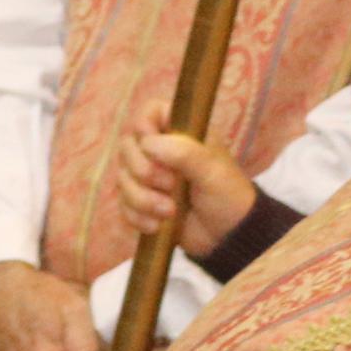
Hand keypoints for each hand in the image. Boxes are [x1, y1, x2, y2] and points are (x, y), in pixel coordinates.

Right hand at [114, 100, 253, 257]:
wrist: (228, 237)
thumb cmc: (228, 197)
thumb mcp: (213, 172)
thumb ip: (185, 153)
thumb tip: (148, 144)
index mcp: (182, 136)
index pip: (151, 112)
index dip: (144, 125)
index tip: (150, 145)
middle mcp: (161, 153)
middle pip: (127, 147)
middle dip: (143, 171)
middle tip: (170, 185)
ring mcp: (149, 179)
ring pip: (122, 179)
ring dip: (142, 199)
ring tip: (170, 211)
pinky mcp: (141, 204)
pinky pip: (122, 205)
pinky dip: (138, 217)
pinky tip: (158, 224)